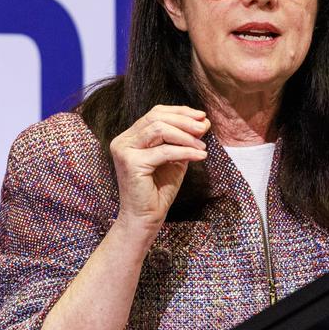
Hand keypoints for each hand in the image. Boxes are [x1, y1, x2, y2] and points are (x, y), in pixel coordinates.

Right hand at [110, 105, 209, 232]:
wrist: (146, 217)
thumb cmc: (160, 189)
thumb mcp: (176, 157)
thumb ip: (185, 139)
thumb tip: (204, 121)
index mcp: (131, 136)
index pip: (156, 113)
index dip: (180, 112)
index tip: (202, 116)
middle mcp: (123, 140)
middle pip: (157, 117)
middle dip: (185, 120)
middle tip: (204, 128)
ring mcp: (124, 150)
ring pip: (159, 129)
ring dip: (185, 135)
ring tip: (202, 145)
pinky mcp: (131, 163)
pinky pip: (164, 151)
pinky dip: (185, 152)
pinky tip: (200, 156)